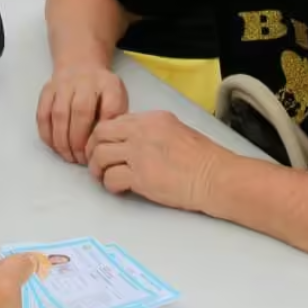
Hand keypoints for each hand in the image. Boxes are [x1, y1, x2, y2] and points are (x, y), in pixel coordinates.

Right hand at [36, 66, 128, 165]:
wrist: (81, 65)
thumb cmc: (102, 91)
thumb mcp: (118, 99)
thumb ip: (117, 118)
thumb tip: (107, 144)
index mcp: (109, 84)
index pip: (111, 107)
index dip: (105, 131)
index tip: (100, 147)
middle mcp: (85, 81)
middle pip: (81, 111)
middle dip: (79, 141)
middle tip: (81, 159)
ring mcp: (64, 83)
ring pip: (59, 113)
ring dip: (62, 141)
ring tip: (69, 157)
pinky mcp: (47, 89)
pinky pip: (43, 114)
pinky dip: (47, 134)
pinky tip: (55, 146)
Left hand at [86, 110, 226, 213]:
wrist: (216, 176)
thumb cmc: (203, 158)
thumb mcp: (176, 130)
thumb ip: (152, 131)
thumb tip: (133, 139)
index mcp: (150, 118)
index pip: (114, 121)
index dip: (103, 136)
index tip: (103, 147)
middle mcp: (140, 131)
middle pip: (100, 133)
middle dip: (92, 149)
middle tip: (95, 162)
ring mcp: (139, 153)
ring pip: (100, 155)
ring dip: (97, 169)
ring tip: (104, 178)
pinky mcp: (140, 177)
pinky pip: (111, 178)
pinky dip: (110, 185)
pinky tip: (119, 189)